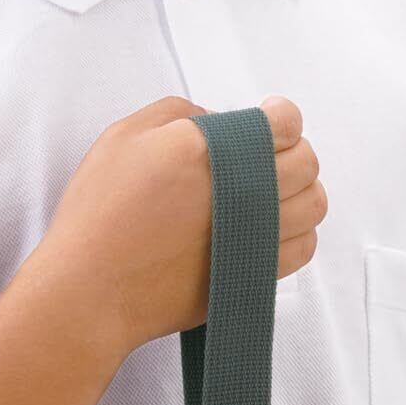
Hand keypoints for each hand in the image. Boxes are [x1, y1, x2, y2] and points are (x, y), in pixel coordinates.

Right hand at [34, 93, 325, 358]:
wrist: (91, 291)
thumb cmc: (99, 216)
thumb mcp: (124, 138)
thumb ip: (177, 113)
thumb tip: (217, 121)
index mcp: (213, 149)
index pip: (284, 122)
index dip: (281, 116)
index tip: (271, 120)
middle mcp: (243, 191)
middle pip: (306, 162)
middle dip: (292, 152)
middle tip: (269, 157)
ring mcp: (253, 237)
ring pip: (314, 206)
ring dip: (301, 193)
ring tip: (274, 194)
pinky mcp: (252, 275)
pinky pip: (302, 250)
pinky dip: (297, 235)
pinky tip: (271, 230)